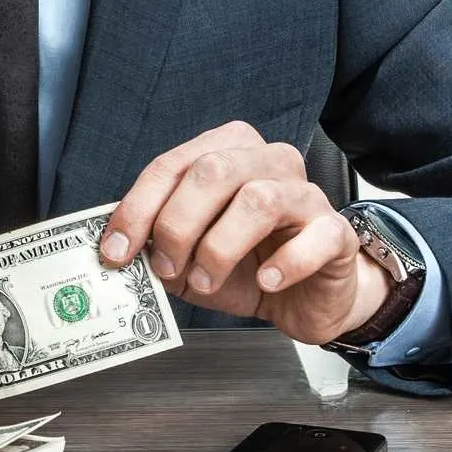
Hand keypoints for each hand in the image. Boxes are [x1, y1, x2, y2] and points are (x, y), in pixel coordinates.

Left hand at [94, 120, 389, 345]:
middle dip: (178, 224)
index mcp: (226, 153)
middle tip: (167, 268)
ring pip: (259, 199)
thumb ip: (157, 244)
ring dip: (220, 248)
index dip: (138, 208)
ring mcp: (306, 194)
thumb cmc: (247, 267)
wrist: (306, 298)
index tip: (116, 250)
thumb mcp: (189, 256)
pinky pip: (314, 237)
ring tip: (207, 281)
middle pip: (213, 171)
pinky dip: (284, 264)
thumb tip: (118, 249)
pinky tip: (267, 281)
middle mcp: (268, 162)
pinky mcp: (335, 232)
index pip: (172, 165)